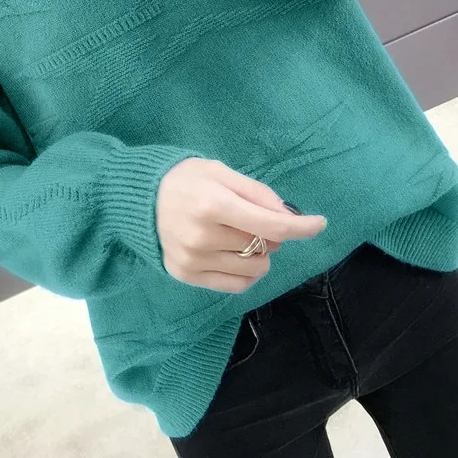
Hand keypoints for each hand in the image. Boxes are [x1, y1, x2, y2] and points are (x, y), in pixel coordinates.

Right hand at [156, 157, 326, 292]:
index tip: (319, 223)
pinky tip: (235, 254)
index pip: (271, 225)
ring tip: (238, 235)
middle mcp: (203, 237)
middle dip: (270, 232)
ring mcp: (194, 260)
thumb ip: (256, 192)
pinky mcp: (187, 275)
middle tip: (250, 216)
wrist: (138, 199)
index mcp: (213, 206)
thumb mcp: (219, 171)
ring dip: (259, 252)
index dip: (301, 226)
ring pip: (255, 268)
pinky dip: (247, 271)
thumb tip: (287, 216)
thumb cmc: (184, 179)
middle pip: (264, 245)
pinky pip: (237, 285)